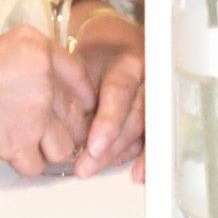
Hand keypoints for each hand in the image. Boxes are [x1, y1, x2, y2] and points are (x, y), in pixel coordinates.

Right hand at [0, 24, 88, 176]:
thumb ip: (32, 65)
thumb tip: (55, 87)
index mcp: (36, 49)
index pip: (79, 76)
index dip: (79, 96)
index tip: (78, 106)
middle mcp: (42, 78)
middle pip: (77, 114)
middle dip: (63, 126)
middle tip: (45, 129)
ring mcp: (33, 113)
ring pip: (64, 145)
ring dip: (48, 148)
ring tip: (25, 141)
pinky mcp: (17, 143)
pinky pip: (38, 165)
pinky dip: (25, 163)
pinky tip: (8, 151)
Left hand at [66, 4, 145, 179]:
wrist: (117, 43)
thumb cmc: (96, 54)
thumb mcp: (81, 62)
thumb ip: (76, 90)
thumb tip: (60, 126)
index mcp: (128, 63)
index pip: (120, 93)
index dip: (108, 122)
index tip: (93, 146)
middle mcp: (149, 81)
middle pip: (134, 119)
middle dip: (110, 148)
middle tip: (85, 166)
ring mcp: (157, 99)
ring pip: (143, 132)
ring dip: (120, 155)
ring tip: (94, 169)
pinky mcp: (157, 114)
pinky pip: (150, 138)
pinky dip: (139, 156)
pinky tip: (133, 173)